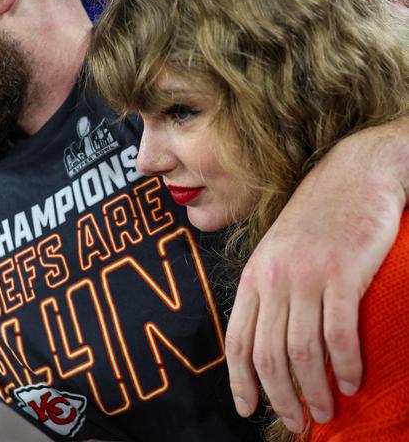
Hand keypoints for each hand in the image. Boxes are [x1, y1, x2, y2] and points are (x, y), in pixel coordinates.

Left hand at [225, 120, 408, 431]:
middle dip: (279, 396)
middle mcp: (272, 279)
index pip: (237, 340)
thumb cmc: (316, 218)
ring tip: (326, 411)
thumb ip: (268, 290)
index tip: (246, 408)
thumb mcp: (277, 253)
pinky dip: (345, 364)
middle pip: (267, 354)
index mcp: (253, 277)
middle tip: (297, 421)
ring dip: (314, 390)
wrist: (352, 174)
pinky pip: (338, 333)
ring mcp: (306, 276)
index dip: (239, 380)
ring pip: (301, 351)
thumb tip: (266, 339)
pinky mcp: (341, 273)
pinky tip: (353, 380)